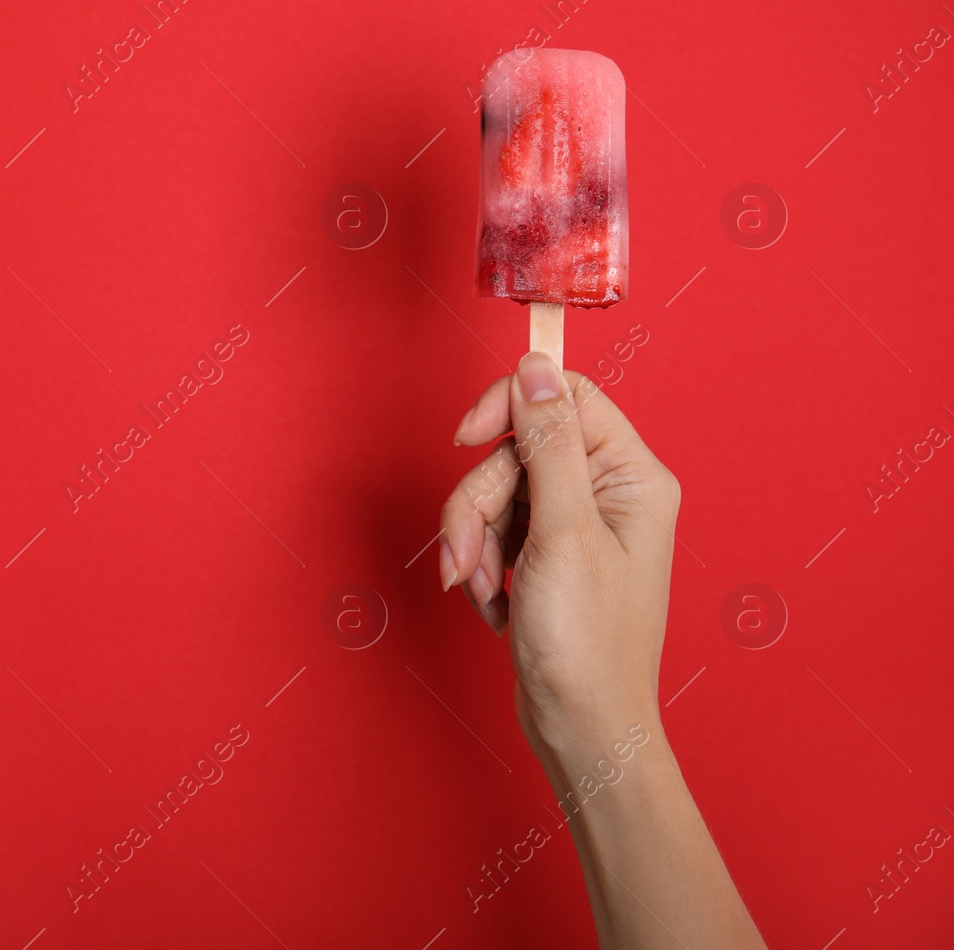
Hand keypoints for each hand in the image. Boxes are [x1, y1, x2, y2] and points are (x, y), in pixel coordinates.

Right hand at [438, 351, 680, 759]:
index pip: (562, 399)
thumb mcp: (561, 533)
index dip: (506, 408)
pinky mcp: (548, 556)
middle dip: (478, 505)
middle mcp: (608, 492)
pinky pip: (494, 531)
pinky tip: (493, 603)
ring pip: (496, 494)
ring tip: (479, 589)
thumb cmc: (588, 644)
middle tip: (467, 557)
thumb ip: (548, 443)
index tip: (464, 438)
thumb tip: (536, 366)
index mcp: (631, 476)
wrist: (583, 729)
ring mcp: (576, 526)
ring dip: (473, 542)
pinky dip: (481, 564)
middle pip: (514, 452)